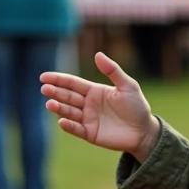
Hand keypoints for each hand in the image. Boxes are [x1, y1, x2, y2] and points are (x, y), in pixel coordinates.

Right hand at [41, 52, 159, 161]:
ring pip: (69, 112)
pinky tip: (61, 121)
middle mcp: (88, 104)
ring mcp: (88, 119)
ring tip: (49, 104)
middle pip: (67, 96)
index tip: (44, 77)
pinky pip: (76, 129)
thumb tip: (97, 54)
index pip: (72, 83)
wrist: (144, 132)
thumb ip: (112, 71)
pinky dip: (68, 125)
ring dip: (58, 108)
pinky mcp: (90, 134)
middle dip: (55, 92)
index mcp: (94, 91)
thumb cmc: (137, 107)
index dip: (58, 79)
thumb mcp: (127, 86)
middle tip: (44, 89)